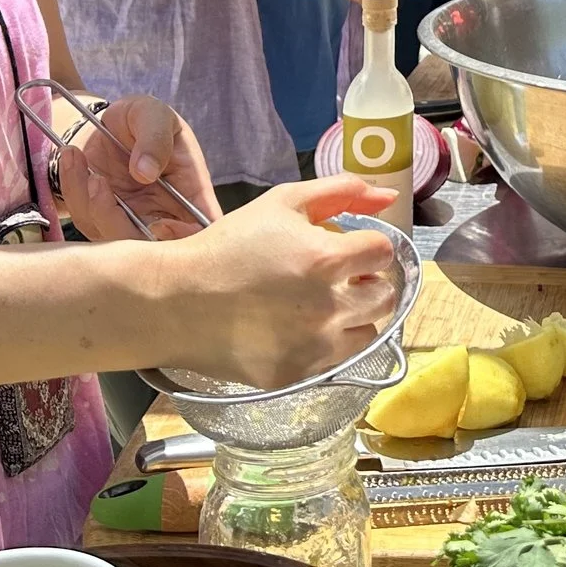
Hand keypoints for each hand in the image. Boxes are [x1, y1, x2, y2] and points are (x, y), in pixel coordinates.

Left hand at [56, 94, 220, 242]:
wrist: (106, 121)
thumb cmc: (142, 118)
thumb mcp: (154, 114)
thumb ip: (155, 137)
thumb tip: (145, 171)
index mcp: (191, 193)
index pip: (200, 233)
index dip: (184, 242)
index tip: (160, 224)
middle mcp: (163, 216)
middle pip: (150, 251)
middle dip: (118, 226)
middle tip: (99, 182)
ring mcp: (130, 222)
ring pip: (111, 243)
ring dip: (89, 204)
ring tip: (81, 160)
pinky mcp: (101, 221)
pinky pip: (85, 221)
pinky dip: (73, 192)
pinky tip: (72, 158)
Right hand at [165, 177, 405, 388]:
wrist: (176, 301)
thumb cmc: (229, 245)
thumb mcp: (282, 203)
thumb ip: (341, 191)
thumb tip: (389, 195)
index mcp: (327, 260)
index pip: (384, 252)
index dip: (368, 246)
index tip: (347, 250)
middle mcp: (328, 307)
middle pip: (385, 296)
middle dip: (367, 282)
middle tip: (338, 278)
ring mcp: (314, 348)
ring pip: (369, 332)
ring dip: (355, 316)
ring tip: (320, 306)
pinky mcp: (298, 375)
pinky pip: (336, 360)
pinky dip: (327, 344)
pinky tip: (297, 329)